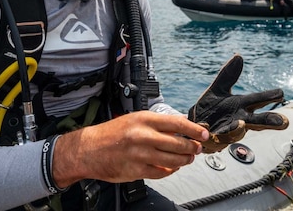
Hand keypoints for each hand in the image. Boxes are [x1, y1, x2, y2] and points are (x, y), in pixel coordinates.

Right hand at [52, 111, 207, 186]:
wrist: (88, 149)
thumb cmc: (112, 134)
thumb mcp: (134, 120)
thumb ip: (157, 123)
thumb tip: (181, 125)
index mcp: (144, 119)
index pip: (177, 123)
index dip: (194, 130)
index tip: (203, 133)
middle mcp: (142, 135)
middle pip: (178, 143)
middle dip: (192, 147)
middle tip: (197, 148)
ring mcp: (139, 154)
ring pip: (172, 160)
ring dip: (184, 160)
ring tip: (187, 159)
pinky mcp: (136, 170)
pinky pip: (160, 172)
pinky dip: (169, 171)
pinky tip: (172, 168)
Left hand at [188, 54, 288, 152]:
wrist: (193, 126)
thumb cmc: (210, 108)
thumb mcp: (218, 89)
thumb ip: (228, 75)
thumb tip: (238, 56)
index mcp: (242, 106)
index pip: (259, 100)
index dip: (270, 97)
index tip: (280, 93)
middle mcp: (239, 119)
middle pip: (258, 121)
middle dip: (270, 122)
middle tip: (284, 122)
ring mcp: (228, 131)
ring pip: (238, 132)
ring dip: (239, 129)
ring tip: (241, 123)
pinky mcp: (216, 140)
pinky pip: (220, 138)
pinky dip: (222, 135)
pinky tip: (223, 131)